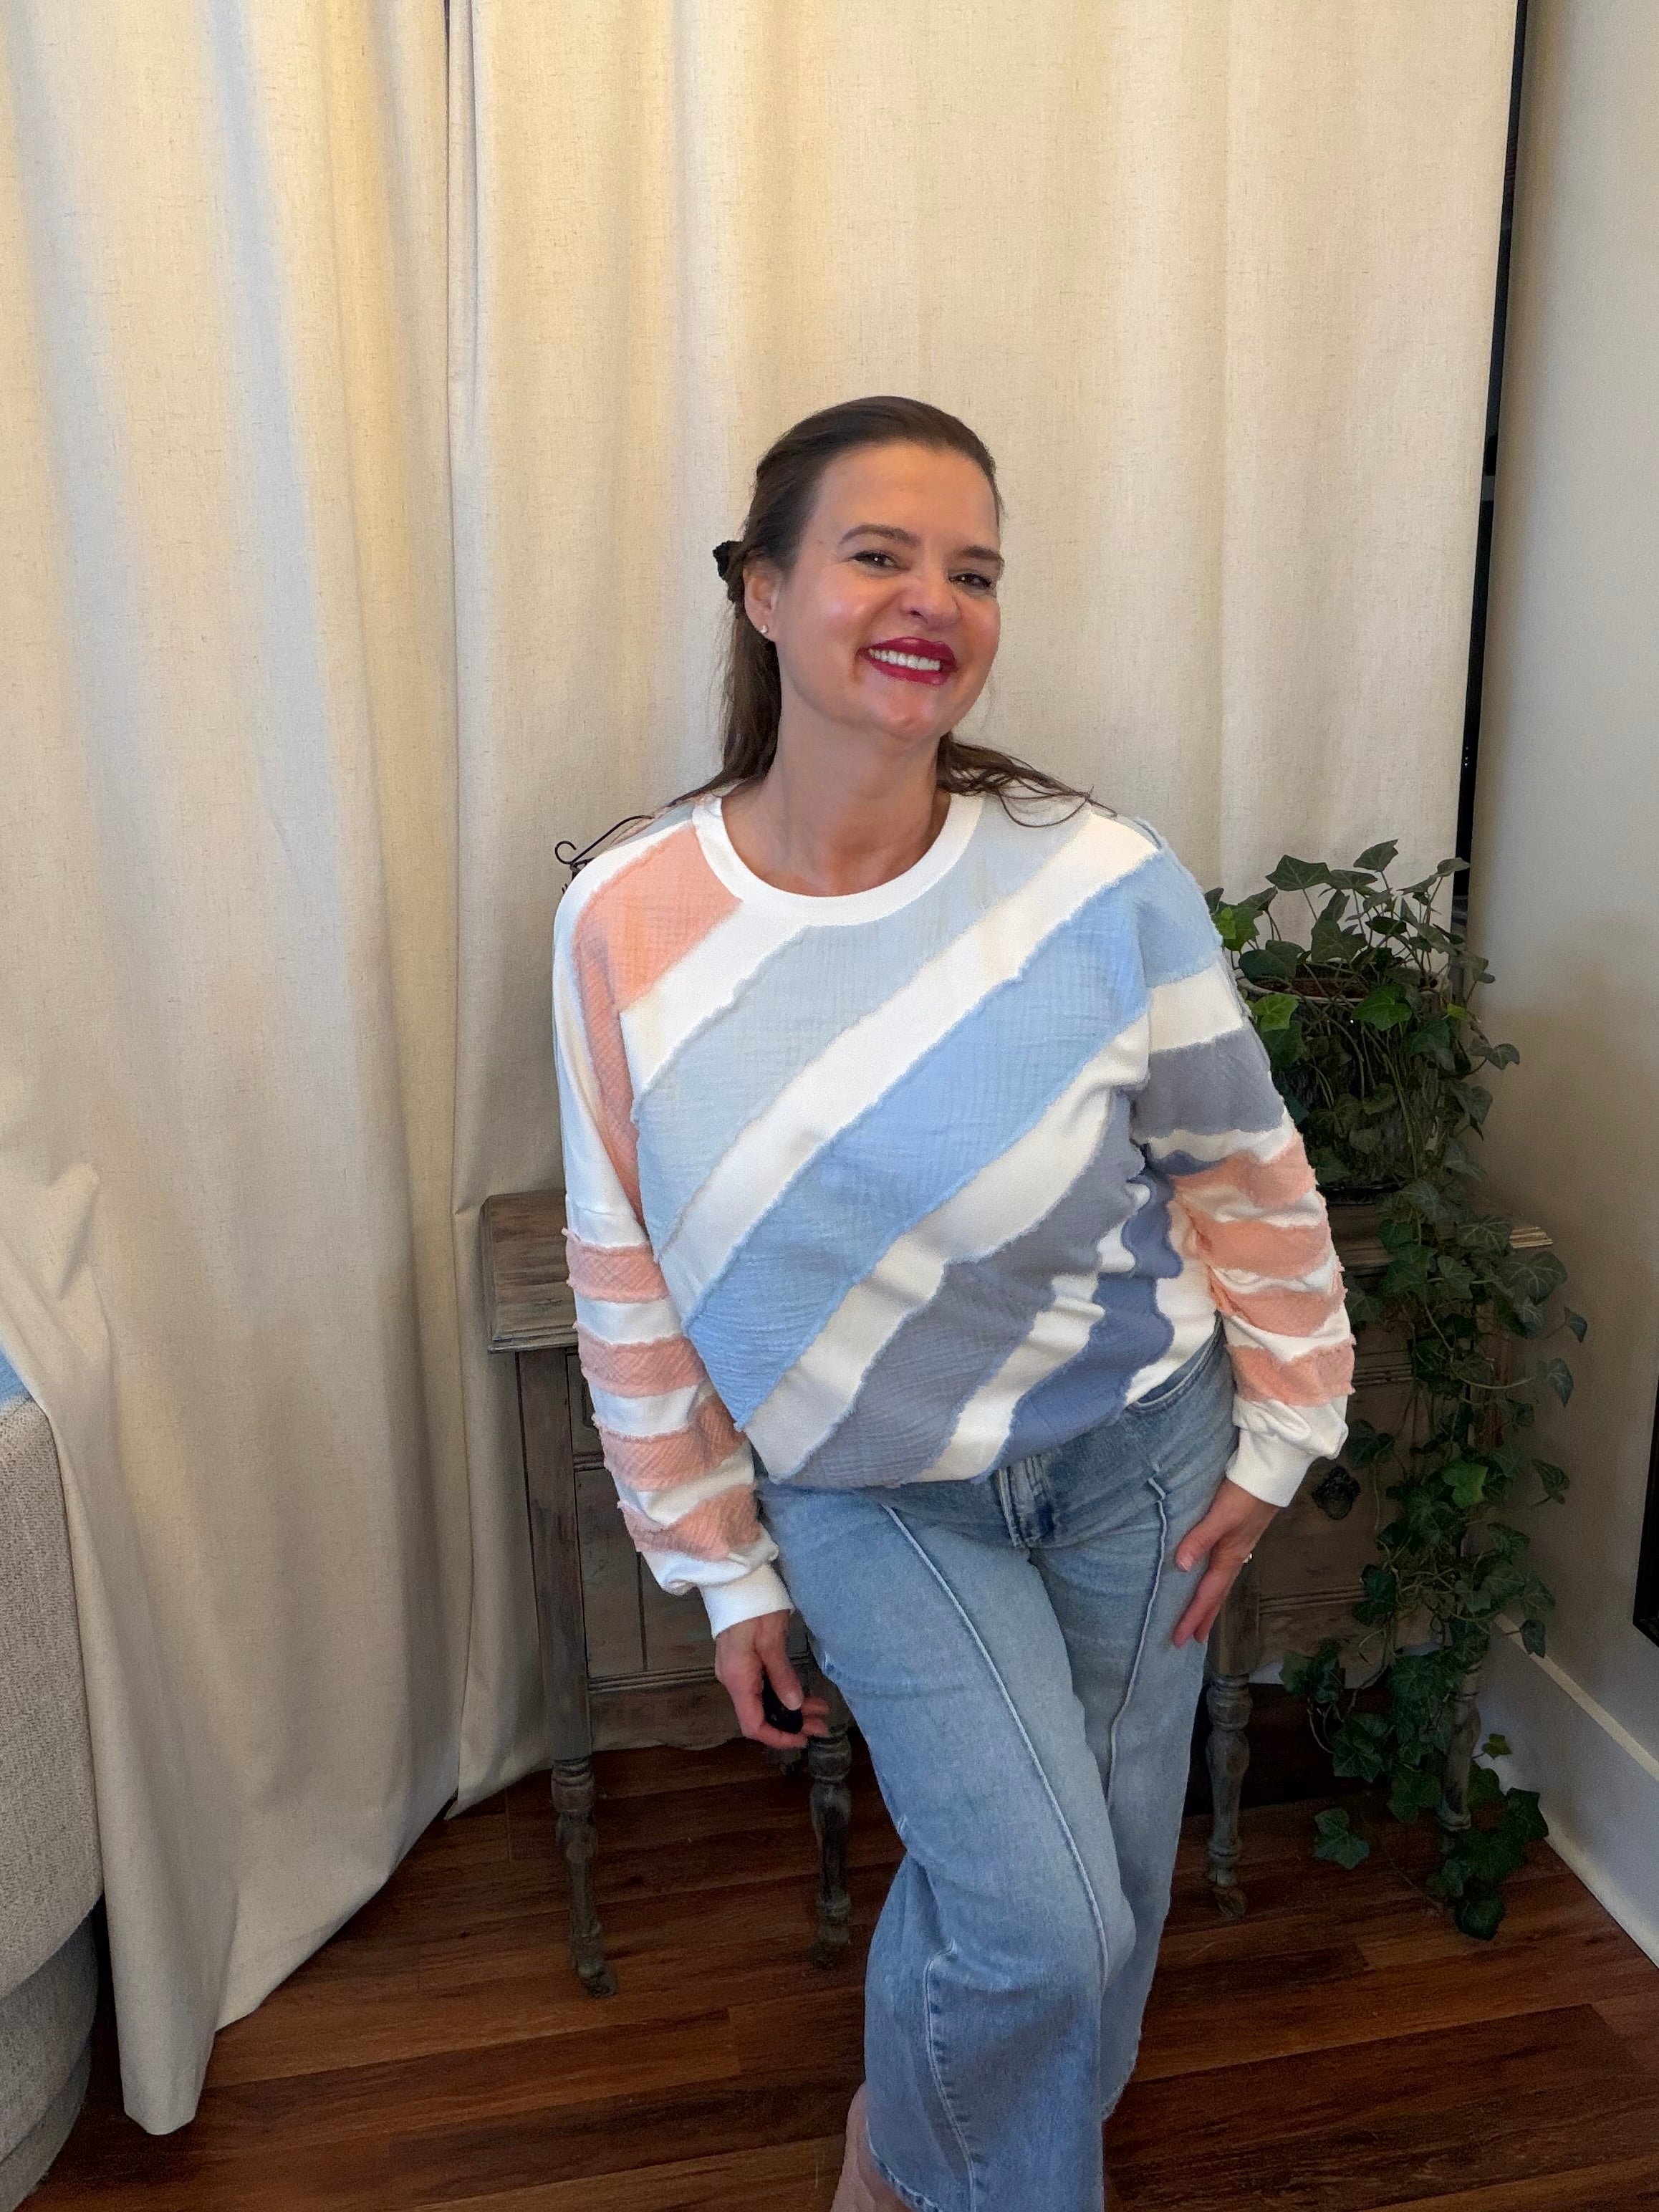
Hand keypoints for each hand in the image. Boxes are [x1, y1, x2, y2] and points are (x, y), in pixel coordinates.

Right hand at [713, 1609, 830, 1748]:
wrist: (735, 1580)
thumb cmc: (754, 1606)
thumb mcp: (772, 1640)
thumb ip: (782, 1675)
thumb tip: (794, 1705)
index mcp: (738, 1679)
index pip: (753, 1724)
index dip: (778, 1737)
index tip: (803, 1739)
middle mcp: (733, 1680)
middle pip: (760, 1715)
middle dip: (791, 1724)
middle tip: (821, 1726)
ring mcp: (737, 1671)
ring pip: (764, 1701)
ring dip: (790, 1708)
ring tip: (820, 1712)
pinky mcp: (743, 1662)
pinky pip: (763, 1687)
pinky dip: (783, 1693)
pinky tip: (803, 1695)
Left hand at [1170, 1478, 1279, 1647]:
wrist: (1270, 1473)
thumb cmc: (1245, 1494)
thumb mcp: (1221, 1516)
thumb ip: (1200, 1538)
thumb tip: (1181, 1566)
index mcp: (1229, 1556)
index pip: (1207, 1594)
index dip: (1192, 1617)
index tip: (1178, 1639)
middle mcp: (1234, 1556)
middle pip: (1216, 1595)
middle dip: (1203, 1617)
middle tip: (1190, 1640)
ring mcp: (1238, 1547)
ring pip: (1221, 1584)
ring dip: (1210, 1603)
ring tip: (1201, 1618)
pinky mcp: (1238, 1536)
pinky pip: (1223, 1569)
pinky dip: (1215, 1583)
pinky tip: (1211, 1578)